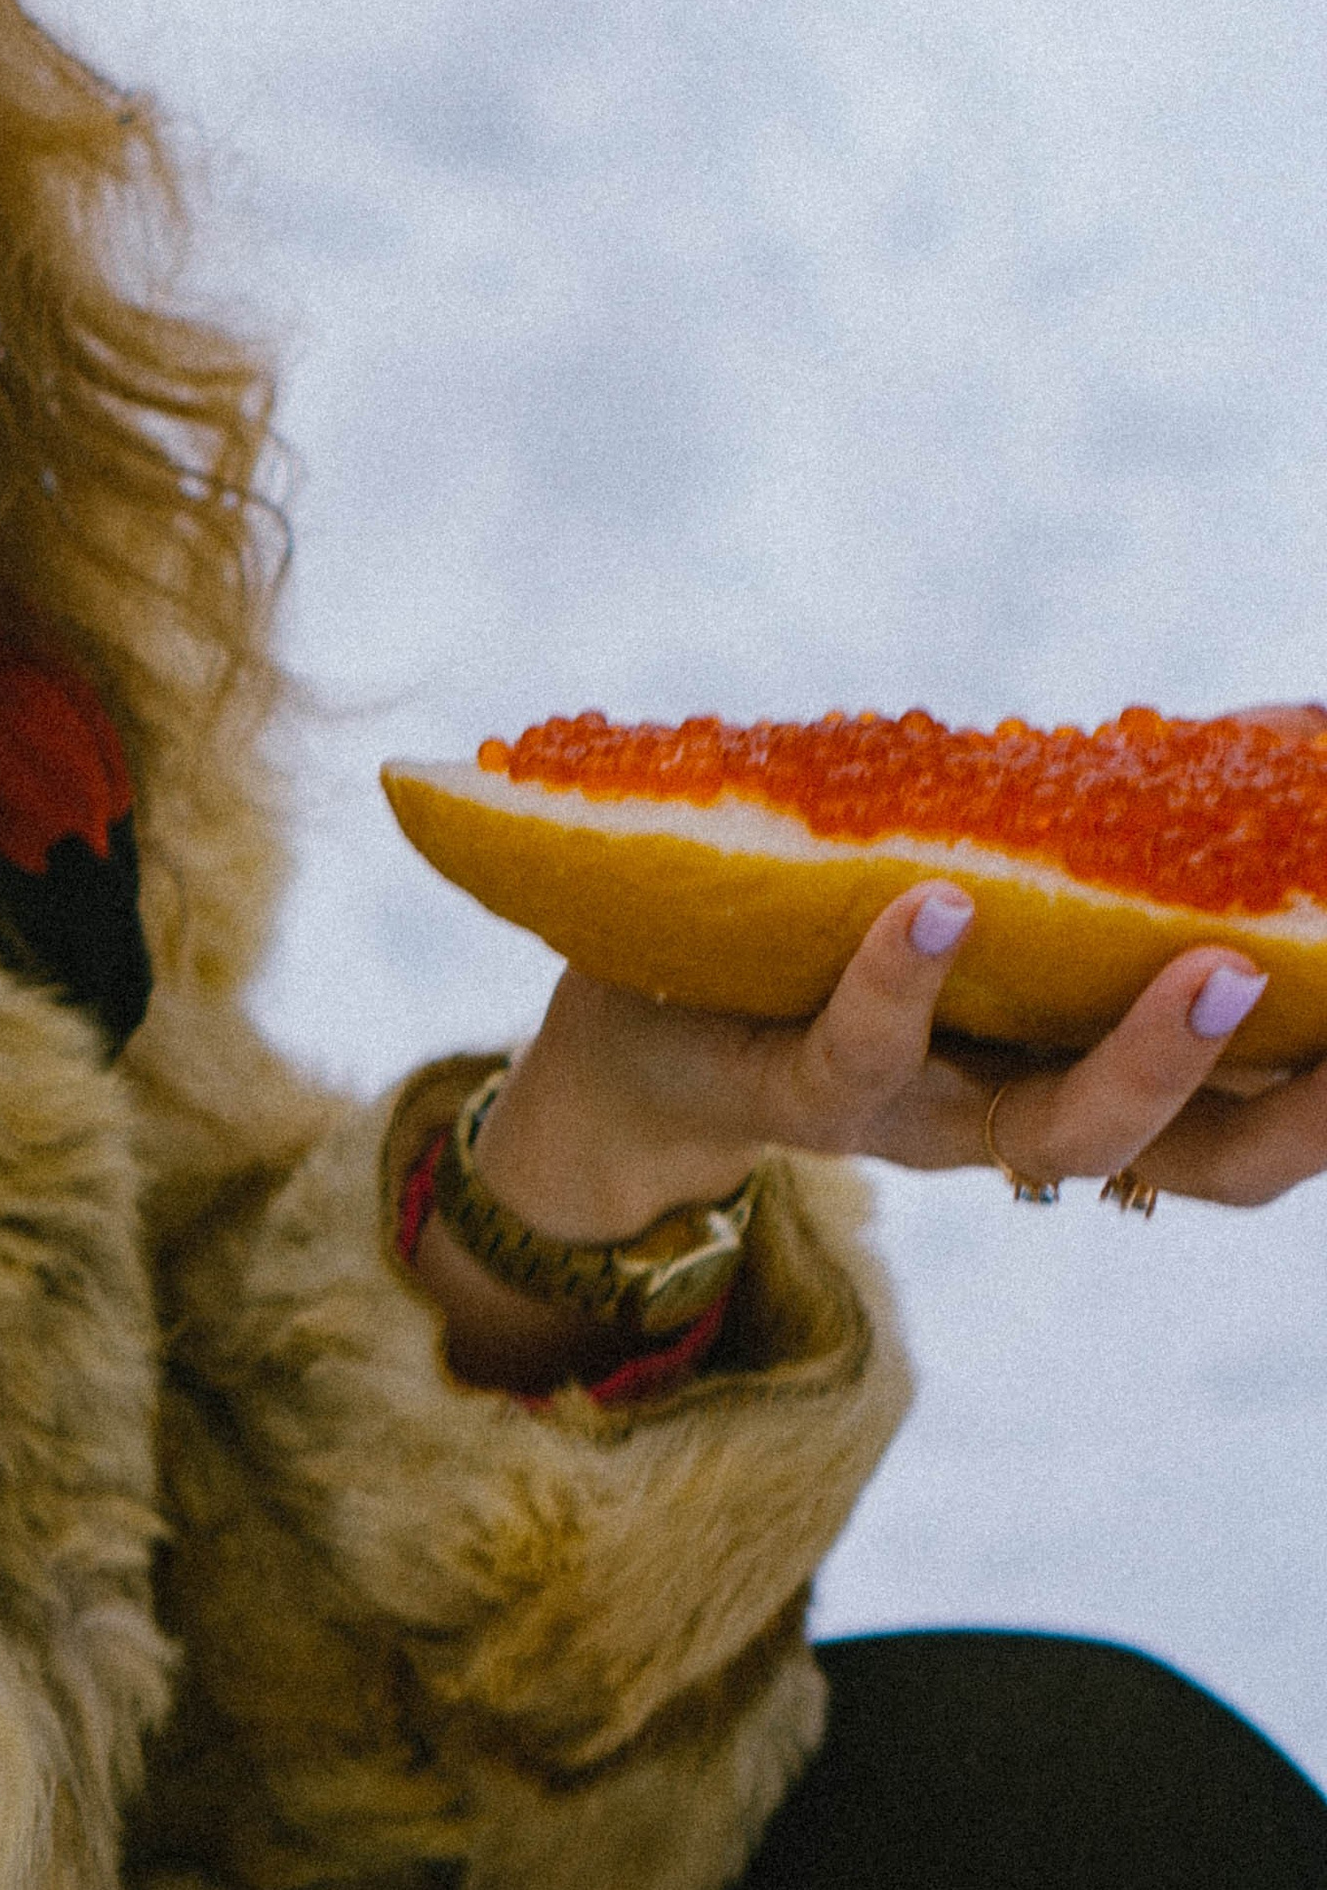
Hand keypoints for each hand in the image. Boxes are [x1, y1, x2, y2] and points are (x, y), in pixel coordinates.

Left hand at [412, 876, 1326, 1390]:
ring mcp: (908, 1115)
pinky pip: (855, 1053)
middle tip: (1322, 1001)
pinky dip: (902, 977)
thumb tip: (1292, 725)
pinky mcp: (786, 1085)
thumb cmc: (836, 940)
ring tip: (1206, 964)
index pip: (1244, 1126)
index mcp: (1078, 1076)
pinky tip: (941, 903)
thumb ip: (1104, 827)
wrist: (632, 1039)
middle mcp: (1013, 1118)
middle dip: (1287, 1107)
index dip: (1323, 1093)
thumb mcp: (990, 878)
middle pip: (1192, 1164)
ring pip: (1046, 1134)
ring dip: (1141, 1063)